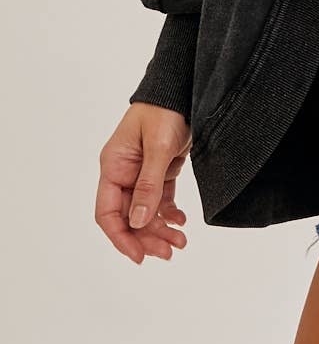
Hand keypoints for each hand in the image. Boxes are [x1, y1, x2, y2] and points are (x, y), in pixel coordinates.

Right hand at [96, 103, 191, 263]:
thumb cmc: (166, 109)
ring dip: (160, 229)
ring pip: (145, 211)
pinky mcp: (161, 168)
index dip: (121, 237)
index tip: (139, 256)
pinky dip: (169, 213)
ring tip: (181, 242)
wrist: (186, 86)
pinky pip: (159, 199)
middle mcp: (124, 172)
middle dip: (146, 237)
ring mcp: (142, 171)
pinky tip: (181, 222)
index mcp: (114, 165)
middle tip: (168, 252)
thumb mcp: (158, 146)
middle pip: (128, 216)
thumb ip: (148, 184)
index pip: (107, 212)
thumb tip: (136, 222)